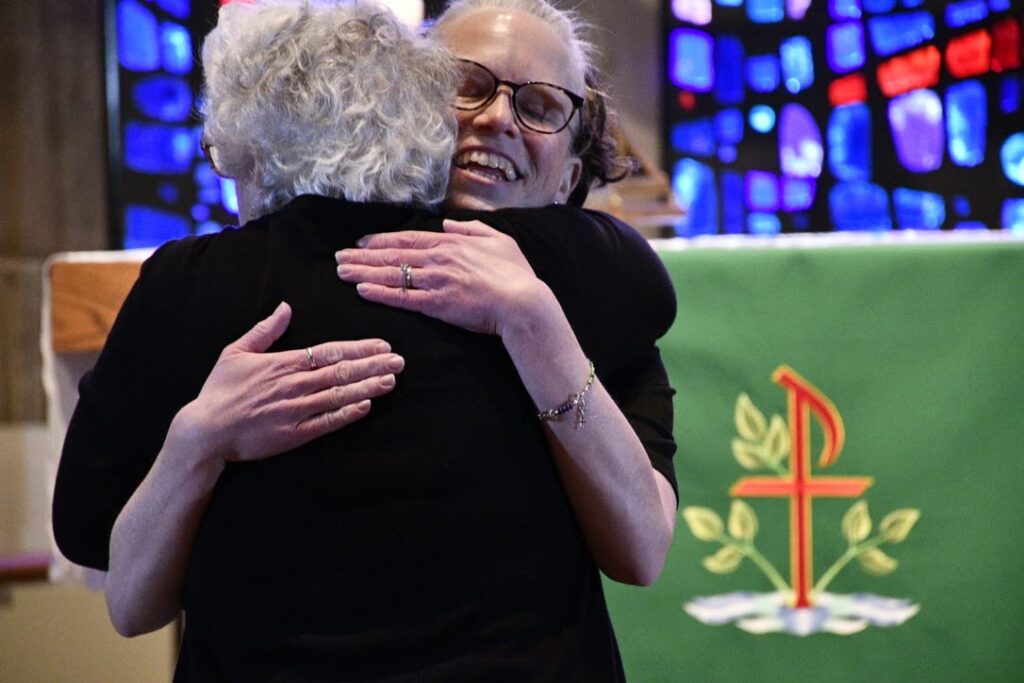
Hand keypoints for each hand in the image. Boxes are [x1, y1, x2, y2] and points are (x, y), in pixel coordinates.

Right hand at [172, 302, 403, 463]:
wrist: (205, 431)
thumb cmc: (220, 390)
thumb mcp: (236, 351)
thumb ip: (265, 331)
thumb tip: (285, 308)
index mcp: (283, 363)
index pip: (330, 352)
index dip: (359, 348)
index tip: (382, 345)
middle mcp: (294, 385)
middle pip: (342, 372)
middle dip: (373, 365)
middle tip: (399, 361)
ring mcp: (296, 411)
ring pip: (340, 396)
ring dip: (368, 387)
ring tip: (391, 380)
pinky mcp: (294, 435)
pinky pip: (327, 422)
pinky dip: (348, 414)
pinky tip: (367, 406)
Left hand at [335, 219, 547, 335]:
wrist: (523, 302)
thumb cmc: (515, 274)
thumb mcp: (498, 240)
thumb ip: (470, 230)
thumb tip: (447, 225)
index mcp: (451, 243)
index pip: (408, 239)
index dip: (382, 240)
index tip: (362, 242)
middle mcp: (439, 259)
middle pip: (393, 255)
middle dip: (363, 256)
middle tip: (340, 257)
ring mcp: (436, 281)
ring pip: (392, 274)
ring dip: (364, 272)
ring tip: (341, 272)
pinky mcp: (436, 305)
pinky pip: (402, 298)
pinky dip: (380, 293)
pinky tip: (362, 290)